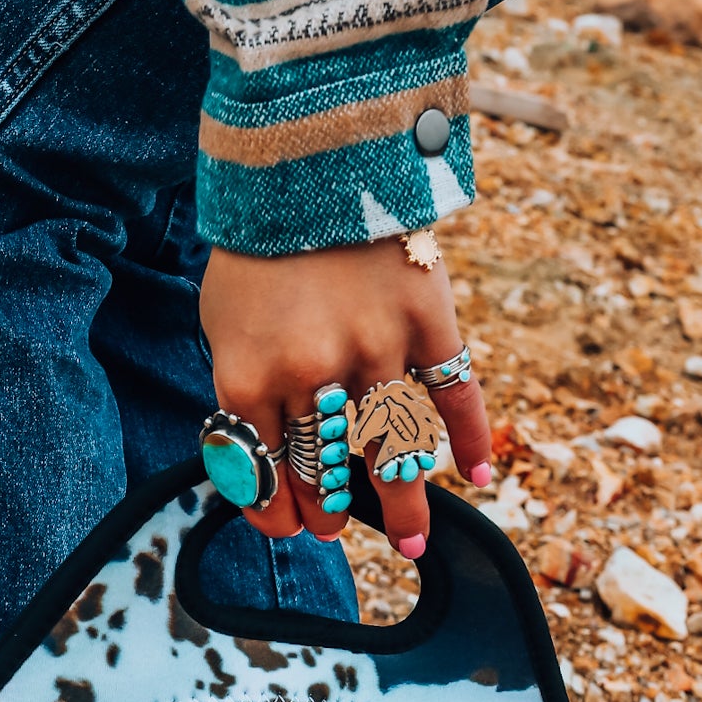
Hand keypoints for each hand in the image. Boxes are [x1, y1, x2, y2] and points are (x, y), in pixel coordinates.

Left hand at [199, 237, 492, 558]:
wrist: (310, 160)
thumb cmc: (258, 254)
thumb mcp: (222, 326)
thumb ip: (243, 394)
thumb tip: (263, 465)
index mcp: (249, 378)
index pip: (266, 473)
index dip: (276, 512)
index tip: (287, 527)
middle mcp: (313, 374)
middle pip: (327, 472)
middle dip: (329, 511)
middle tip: (332, 525)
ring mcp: (376, 348)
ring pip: (393, 451)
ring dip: (402, 504)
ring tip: (408, 540)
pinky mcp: (428, 319)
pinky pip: (457, 393)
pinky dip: (472, 438)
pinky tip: (478, 477)